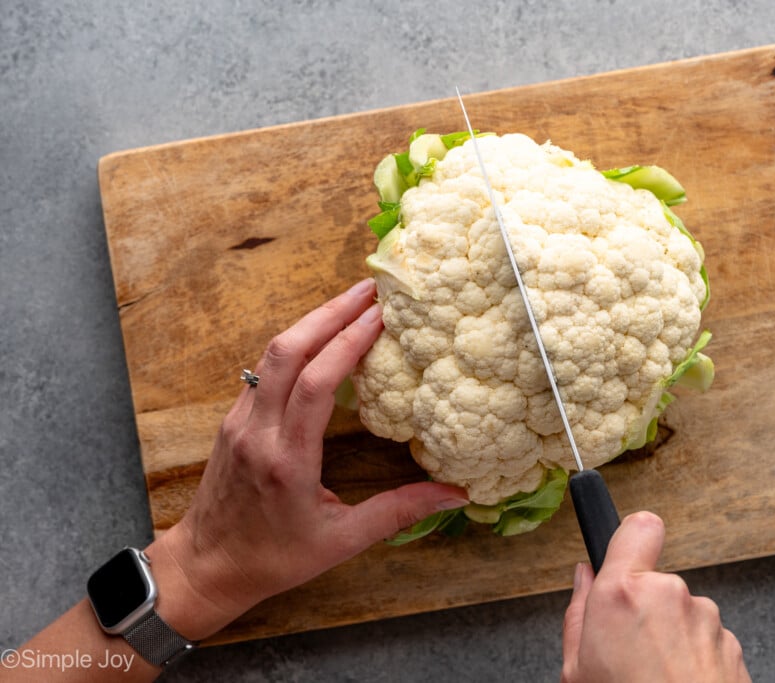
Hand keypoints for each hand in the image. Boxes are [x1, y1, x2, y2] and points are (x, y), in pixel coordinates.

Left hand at [146, 279, 468, 639]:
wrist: (206, 566)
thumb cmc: (273, 558)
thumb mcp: (340, 542)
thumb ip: (397, 513)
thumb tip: (454, 494)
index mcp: (286, 460)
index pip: (316, 383)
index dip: (348, 342)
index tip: (381, 315)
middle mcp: (257, 431)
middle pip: (288, 351)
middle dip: (330, 312)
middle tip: (371, 287)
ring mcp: (239, 421)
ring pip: (271, 353)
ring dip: (312, 320)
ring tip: (352, 300)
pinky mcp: (233, 419)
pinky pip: (265, 367)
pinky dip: (296, 341)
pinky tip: (322, 334)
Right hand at [561, 512, 750, 682]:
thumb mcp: (576, 671)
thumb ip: (578, 613)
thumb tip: (583, 578)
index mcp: (623, 592)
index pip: (638, 527)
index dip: (630, 538)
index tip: (623, 551)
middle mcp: (670, 595)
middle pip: (656, 581)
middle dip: (644, 608)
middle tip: (626, 652)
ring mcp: (706, 619)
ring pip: (683, 613)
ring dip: (671, 638)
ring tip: (654, 678)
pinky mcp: (731, 646)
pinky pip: (705, 640)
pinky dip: (694, 660)